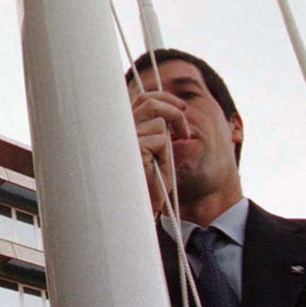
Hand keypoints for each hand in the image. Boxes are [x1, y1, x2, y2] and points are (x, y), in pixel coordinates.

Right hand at [132, 90, 185, 215]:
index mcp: (124, 127)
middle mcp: (120, 129)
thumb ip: (158, 129)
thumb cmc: (150, 181)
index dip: (164, 97)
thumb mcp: (157, 149)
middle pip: (149, 101)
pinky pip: (160, 140)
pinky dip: (165, 154)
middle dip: (174, 110)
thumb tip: (171, 109)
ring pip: (158, 122)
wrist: (140, 209)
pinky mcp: (132, 149)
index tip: (183, 108)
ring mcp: (124, 138)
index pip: (142, 98)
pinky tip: (156, 169)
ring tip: (164, 160)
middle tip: (185, 130)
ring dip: (169, 140)